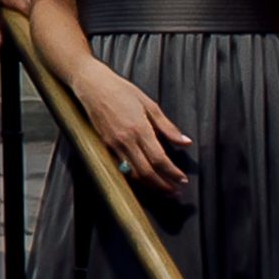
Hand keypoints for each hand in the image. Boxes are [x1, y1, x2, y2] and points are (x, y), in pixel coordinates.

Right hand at [64, 57, 190, 194]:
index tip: (182, 180)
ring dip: (150, 184)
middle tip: (175, 191)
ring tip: (163, 188)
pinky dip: (135, 176)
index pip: (159, 159)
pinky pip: (122, 167)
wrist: (93, 86)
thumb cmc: (122, 91)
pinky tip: (145, 178)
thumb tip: (186, 142)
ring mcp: (114, 145)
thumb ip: (168, 127)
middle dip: (163, 185)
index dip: (172, 173)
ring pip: (133, 173)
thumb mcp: (150, 105)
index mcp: (140, 129)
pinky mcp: (106, 146)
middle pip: (146, 172)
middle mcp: (126, 141)